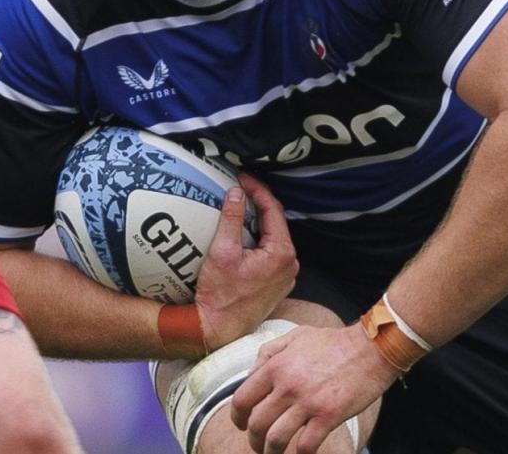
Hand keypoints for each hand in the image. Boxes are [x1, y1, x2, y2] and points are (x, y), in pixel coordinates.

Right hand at [194, 172, 297, 349]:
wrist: (218, 329)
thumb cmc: (220, 294)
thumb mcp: (222, 251)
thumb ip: (231, 218)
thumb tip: (235, 192)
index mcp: (282, 253)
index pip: (273, 210)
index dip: (257, 190)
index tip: (241, 178)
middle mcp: (290, 265)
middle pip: (275, 224)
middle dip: (257, 204)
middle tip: (239, 189)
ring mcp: (285, 277)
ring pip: (273, 239)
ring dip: (257, 223)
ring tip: (239, 208)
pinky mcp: (276, 285)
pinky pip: (270, 254)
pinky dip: (258, 241)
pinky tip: (242, 235)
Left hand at [231, 322, 397, 453]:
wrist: (370, 349)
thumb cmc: (332, 342)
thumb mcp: (294, 336)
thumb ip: (269, 353)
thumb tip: (251, 375)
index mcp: (275, 366)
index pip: (242, 399)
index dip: (237, 417)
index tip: (241, 424)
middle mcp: (287, 385)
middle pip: (257, 424)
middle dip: (254, 440)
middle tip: (258, 445)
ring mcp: (308, 402)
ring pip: (276, 439)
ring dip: (271, 451)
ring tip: (274, 453)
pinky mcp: (329, 416)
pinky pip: (306, 445)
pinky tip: (301, 453)